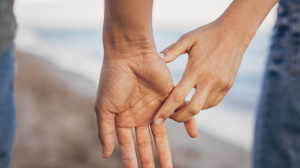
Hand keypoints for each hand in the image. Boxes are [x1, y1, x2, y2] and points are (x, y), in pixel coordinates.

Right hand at [95, 44, 196, 166]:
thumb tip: (105, 154)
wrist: (129, 55)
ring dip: (165, 151)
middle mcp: (139, 115)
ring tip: (169, 167)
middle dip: (148, 160)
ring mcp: (154, 107)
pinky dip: (188, 122)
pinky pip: (180, 113)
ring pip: (162, 134)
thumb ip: (106, 131)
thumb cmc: (113, 80)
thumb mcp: (104, 108)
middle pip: (145, 143)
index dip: (130, 159)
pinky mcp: (168, 97)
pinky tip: (193, 135)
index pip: (127, 144)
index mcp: (123, 118)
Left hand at [154, 20, 253, 123]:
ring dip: (190, 111)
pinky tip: (195, 100)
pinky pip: (213, 102)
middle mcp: (209, 80)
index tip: (156, 120)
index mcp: (196, 70)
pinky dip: (203, 105)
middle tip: (169, 117)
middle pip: (192, 110)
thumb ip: (172, 50)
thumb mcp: (188, 39)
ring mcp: (221, 84)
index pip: (178, 97)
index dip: (166, 111)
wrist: (235, 32)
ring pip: (203, 108)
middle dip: (179, 118)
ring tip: (180, 108)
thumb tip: (157, 59)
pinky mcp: (228, 85)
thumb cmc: (208, 34)